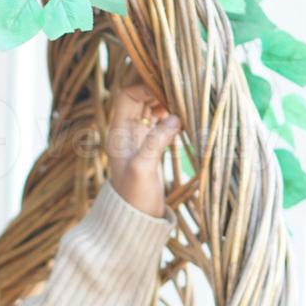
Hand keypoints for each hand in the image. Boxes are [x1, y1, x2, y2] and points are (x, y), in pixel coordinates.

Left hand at [105, 71, 179, 217]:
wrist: (135, 220)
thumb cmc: (134, 197)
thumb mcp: (143, 169)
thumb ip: (156, 142)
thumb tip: (175, 118)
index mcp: (118, 131)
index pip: (127, 94)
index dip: (144, 85)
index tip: (166, 84)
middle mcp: (126, 130)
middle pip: (140, 97)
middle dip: (158, 88)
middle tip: (181, 85)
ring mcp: (140, 137)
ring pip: (152, 108)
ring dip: (167, 100)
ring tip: (187, 96)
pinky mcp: (152, 146)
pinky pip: (161, 121)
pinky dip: (172, 114)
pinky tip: (186, 114)